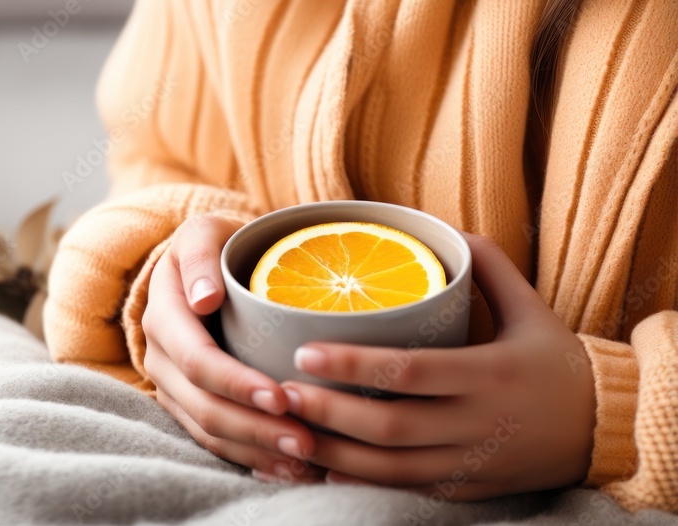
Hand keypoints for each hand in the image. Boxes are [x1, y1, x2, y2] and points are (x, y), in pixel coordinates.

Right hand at [143, 215, 322, 481]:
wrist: (208, 265)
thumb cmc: (219, 245)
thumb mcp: (206, 231)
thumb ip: (201, 253)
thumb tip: (203, 298)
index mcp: (164, 313)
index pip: (196, 359)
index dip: (236, 383)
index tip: (281, 397)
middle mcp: (160, 355)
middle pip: (202, 405)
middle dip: (254, 428)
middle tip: (308, 441)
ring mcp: (172, 384)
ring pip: (207, 431)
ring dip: (256, 450)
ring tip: (305, 460)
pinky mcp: (189, 404)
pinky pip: (213, 440)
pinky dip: (249, 458)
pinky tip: (285, 468)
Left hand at [282, 233, 595, 499]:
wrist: (603, 431)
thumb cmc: (556, 363)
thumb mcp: (531, 309)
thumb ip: (489, 266)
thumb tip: (444, 228)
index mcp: (489, 374)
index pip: (410, 371)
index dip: (353, 365)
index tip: (305, 353)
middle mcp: (477, 423)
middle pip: (390, 426)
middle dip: (328, 412)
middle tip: (279, 392)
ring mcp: (470, 463)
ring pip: (390, 468)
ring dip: (334, 454)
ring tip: (287, 431)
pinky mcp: (465, 489)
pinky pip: (404, 490)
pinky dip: (360, 483)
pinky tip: (321, 469)